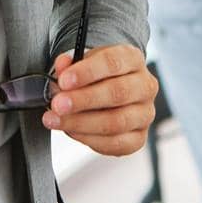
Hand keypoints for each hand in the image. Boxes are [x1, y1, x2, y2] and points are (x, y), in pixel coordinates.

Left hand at [42, 45, 157, 155]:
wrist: (106, 92)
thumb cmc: (95, 76)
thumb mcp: (81, 63)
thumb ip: (69, 65)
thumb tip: (61, 66)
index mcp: (132, 59)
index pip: (113, 62)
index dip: (87, 72)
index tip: (64, 81)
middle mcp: (145, 86)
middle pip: (117, 93)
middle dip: (83, 100)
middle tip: (57, 104)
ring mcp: (145, 114)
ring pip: (116, 122)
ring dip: (81, 123)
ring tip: (56, 120)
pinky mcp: (139, 138)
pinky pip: (115, 143)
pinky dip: (89, 138)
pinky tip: (71, 131)